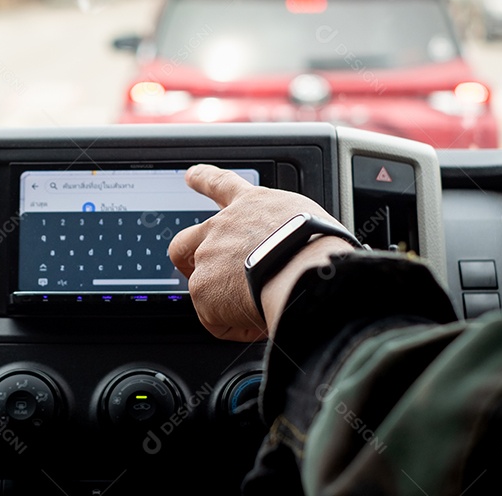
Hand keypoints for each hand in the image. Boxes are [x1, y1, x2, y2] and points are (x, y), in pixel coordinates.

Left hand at [168, 164, 354, 341]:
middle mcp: (223, 226)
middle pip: (186, 239)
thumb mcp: (306, 221)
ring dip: (217, 299)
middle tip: (192, 269)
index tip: (192, 176)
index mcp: (251, 205)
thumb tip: (294, 250)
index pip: (222, 184)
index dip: (204, 179)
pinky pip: (215, 317)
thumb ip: (288, 231)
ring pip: (199, 283)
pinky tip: (258, 322)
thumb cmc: (317, 246)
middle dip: (185, 255)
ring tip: (245, 311)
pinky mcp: (203, 287)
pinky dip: (235, 325)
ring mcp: (209, 256)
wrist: (306, 268)